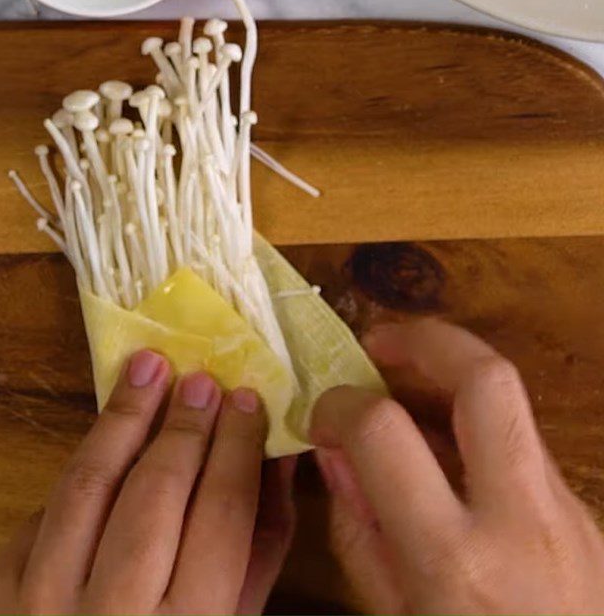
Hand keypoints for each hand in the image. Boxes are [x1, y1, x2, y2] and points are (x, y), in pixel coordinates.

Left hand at [0, 350, 295, 614]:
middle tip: (200, 379)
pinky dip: (76, 470)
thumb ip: (258, 552)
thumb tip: (276, 460)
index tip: (247, 399)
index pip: (221, 514)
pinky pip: (40, 514)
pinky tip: (104, 438)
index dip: (238, 447)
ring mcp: (43, 609)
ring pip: (88, 486)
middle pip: (156, 493)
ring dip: (121, 419)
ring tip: (146, 369)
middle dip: (184, 426)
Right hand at [311, 319, 603, 614]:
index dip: (340, 404)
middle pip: (487, 379)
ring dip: (449, 376)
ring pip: (511, 404)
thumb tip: (338, 448)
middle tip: (377, 344)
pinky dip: (471, 429)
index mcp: (456, 560)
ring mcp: (569, 512)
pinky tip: (443, 457)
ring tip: (401, 385)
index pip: (384, 432)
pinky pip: (519, 446)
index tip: (322, 412)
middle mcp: (522, 520)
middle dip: (425, 339)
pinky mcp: (587, 512)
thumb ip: (359, 529)